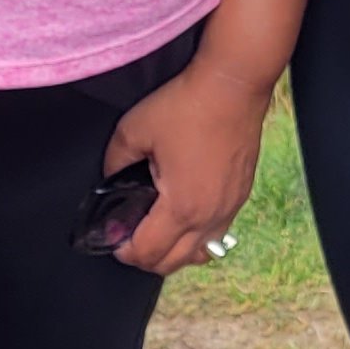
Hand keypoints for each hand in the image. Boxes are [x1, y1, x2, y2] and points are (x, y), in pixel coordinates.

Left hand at [103, 55, 269, 276]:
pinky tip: (184, 215)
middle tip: (129, 236)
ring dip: (174, 251)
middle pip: (172, 263)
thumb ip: (114, 162)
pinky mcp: (241, 196)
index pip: (147, 253)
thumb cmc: (187, 105)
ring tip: (157, 230)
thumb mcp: (134, 130)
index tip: (112, 237)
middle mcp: (209, 216)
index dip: (123, 251)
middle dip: (145, 257)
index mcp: (181, 206)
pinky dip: (197, 236)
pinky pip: (217, 234)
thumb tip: (109, 180)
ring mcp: (229, 208)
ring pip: (199, 254)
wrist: (234, 85)